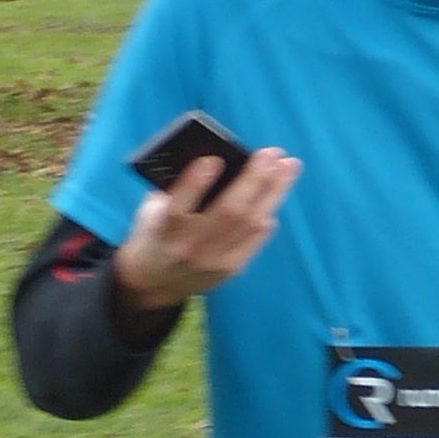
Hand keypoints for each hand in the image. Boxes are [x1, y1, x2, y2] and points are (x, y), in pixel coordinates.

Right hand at [113, 146, 297, 310]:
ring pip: (249, 224)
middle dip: (254, 179)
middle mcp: (189, 247)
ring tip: (288, 166)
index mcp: (162, 230)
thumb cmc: (155, 233)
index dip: (195, 183)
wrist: (153, 284)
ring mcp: (212, 261)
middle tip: (272, 153)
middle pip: (227, 212)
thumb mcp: (150, 212)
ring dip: (272, 192)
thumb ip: (174, 190)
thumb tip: (215, 161)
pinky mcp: (229, 270)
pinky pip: (254, 240)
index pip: (179, 207)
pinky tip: (277, 194)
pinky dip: (266, 216)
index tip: (213, 159)